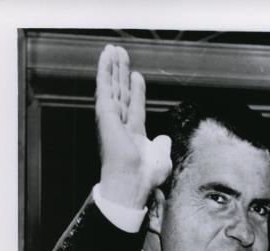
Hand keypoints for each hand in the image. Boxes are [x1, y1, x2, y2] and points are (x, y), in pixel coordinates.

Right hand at [95, 44, 171, 209]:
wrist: (132, 182)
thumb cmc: (145, 177)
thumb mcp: (161, 158)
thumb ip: (162, 146)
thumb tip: (164, 139)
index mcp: (133, 133)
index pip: (135, 105)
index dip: (136, 90)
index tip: (136, 75)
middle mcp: (120, 123)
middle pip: (122, 91)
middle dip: (121, 72)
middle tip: (120, 54)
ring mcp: (112, 117)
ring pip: (113, 85)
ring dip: (112, 66)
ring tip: (113, 49)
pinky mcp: (105, 113)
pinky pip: (105, 87)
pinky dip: (105, 70)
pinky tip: (106, 57)